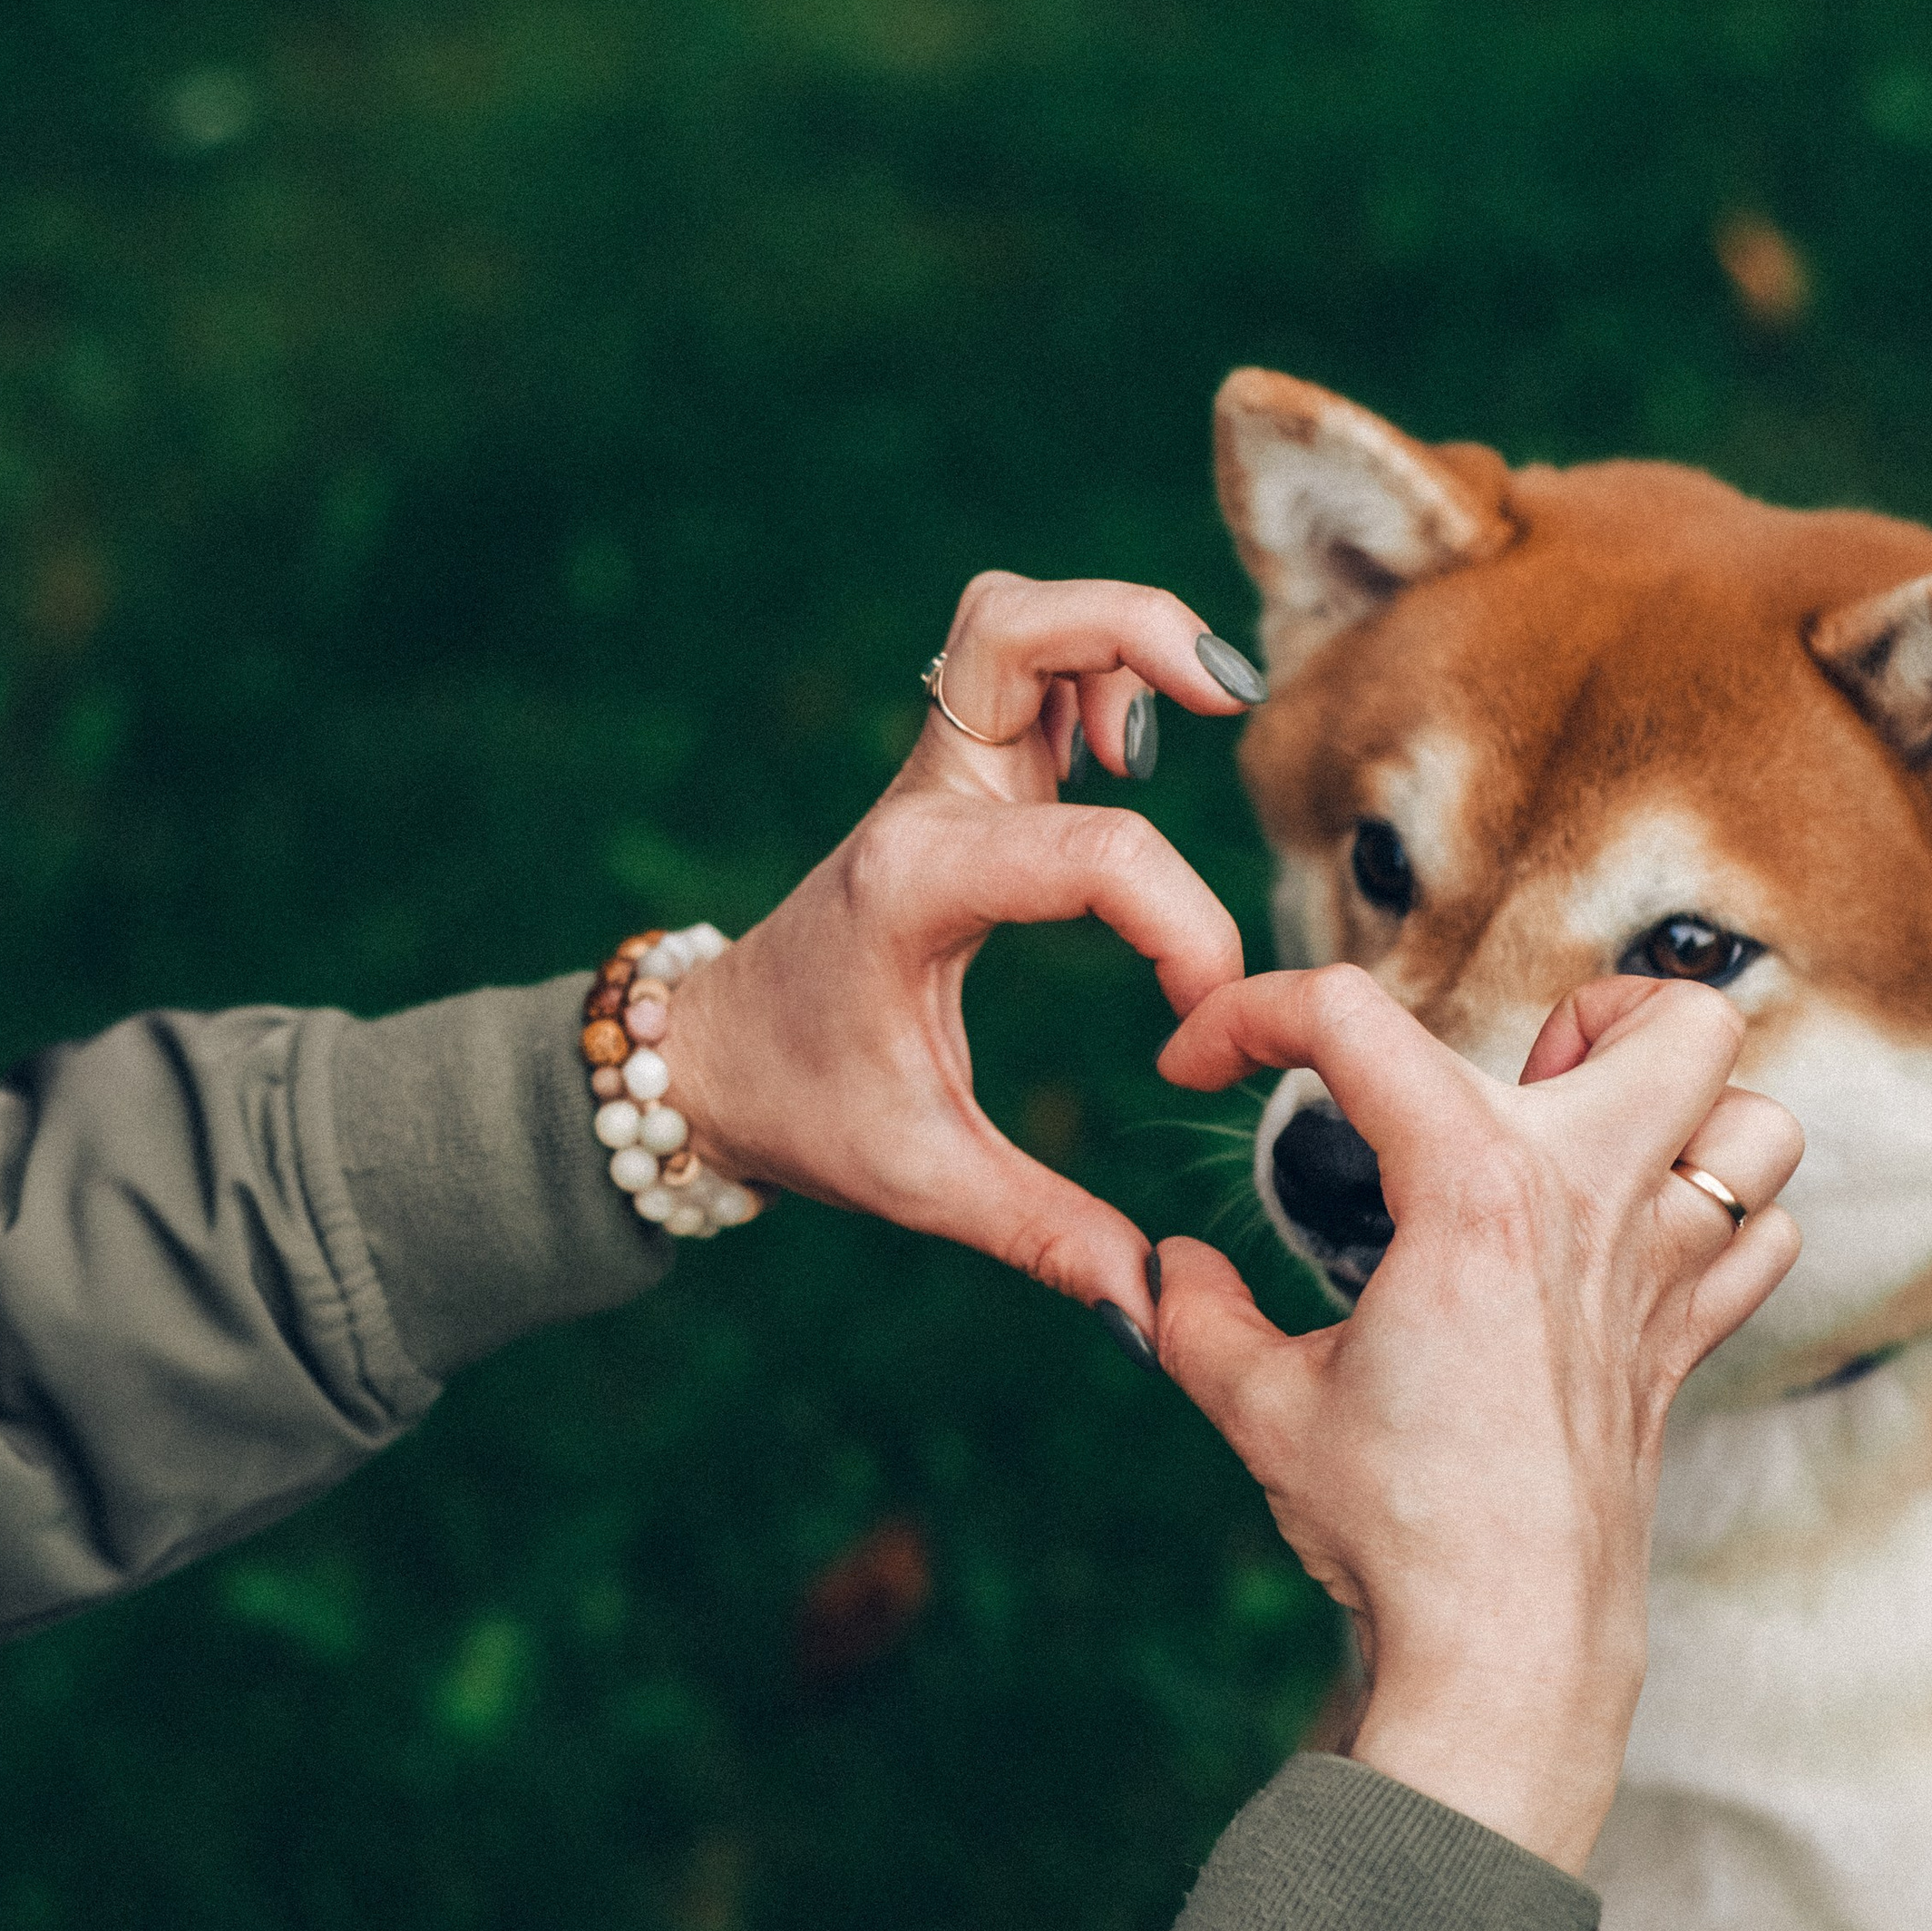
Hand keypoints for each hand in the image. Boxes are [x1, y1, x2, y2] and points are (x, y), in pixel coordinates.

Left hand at [652, 574, 1262, 1322]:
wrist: (708, 1062)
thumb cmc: (808, 1111)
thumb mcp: (923, 1184)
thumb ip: (1047, 1236)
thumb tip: (1150, 1308)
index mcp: (916, 887)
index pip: (1094, 854)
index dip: (1184, 931)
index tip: (1203, 1027)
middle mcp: (921, 807)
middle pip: (1012, 624)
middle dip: (1130, 628)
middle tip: (1223, 699)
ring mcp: (930, 780)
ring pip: (1009, 621)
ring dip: (1106, 635)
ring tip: (1178, 720)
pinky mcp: (947, 783)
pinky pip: (1014, 670)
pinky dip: (1085, 670)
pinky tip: (1132, 751)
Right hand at [1151, 970, 1801, 1868]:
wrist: (1502, 1640)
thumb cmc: (1393, 1524)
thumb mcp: (1260, 1407)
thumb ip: (1195, 1320)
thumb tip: (1162, 1272)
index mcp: (1472, 1192)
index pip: (1352, 1021)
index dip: (1249, 1014)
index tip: (1200, 1066)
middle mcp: (1592, 1207)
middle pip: (1673, 1020)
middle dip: (1591, 1014)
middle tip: (1509, 1084)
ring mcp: (1660, 1277)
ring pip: (1757, 1124)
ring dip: (1686, 1116)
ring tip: (1591, 1153)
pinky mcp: (1684, 1349)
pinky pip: (1759, 1240)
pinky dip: (1718, 1223)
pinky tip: (1631, 1251)